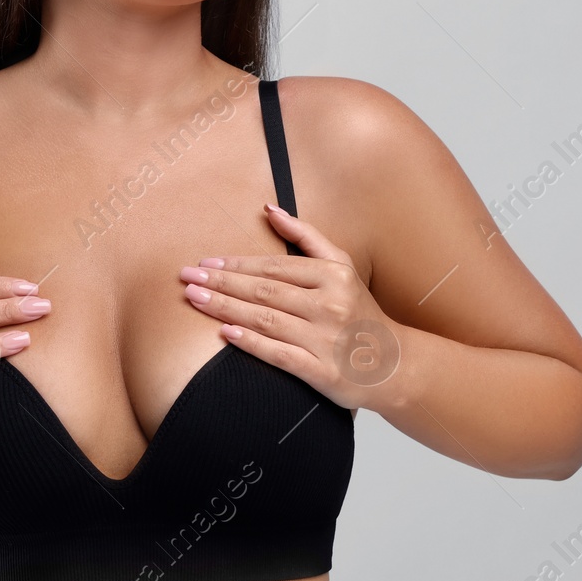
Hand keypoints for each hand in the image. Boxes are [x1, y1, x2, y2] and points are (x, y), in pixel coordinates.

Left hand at [178, 203, 401, 410]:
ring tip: (194, 298)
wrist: (394, 365)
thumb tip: (268, 208)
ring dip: (225, 308)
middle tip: (187, 277)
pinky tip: (225, 334)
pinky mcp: (323, 372)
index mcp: (333, 276)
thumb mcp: (342, 266)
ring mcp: (326, 339)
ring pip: (266, 319)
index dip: (237, 263)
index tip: (205, 262)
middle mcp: (330, 304)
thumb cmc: (359, 311)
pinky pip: (280, 355)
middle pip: (265, 291)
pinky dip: (252, 343)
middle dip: (221, 282)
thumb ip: (306, 237)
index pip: (275, 267)